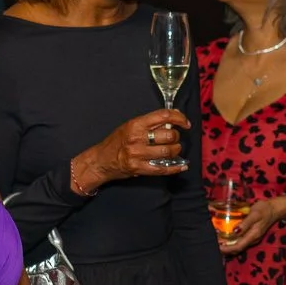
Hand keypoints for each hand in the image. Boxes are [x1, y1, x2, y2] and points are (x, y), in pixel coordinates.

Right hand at [75, 111, 191, 187]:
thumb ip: (149, 123)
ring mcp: (138, 154)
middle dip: (176, 137)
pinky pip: (163, 169)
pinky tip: (182, 166)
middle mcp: (137, 138)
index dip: (179, 118)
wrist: (100, 160)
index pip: (163, 116)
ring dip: (176, 151)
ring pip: (168, 151)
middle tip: (174, 139)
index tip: (185, 123)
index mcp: (136, 124)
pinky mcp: (139, 169)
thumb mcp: (130, 126)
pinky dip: (175, 168)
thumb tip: (171, 119)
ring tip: (174, 150)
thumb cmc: (116, 142)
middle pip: (169, 135)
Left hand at [218, 197, 285, 255]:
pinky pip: (240, 241)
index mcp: (253, 235)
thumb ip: (245, 223)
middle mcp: (252, 239)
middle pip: (237, 249)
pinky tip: (225, 237)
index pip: (238, 247)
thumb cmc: (264, 209)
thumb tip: (235, 231)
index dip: (227, 249)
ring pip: (238, 246)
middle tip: (213, 244)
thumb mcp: (255, 214)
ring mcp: (252, 238)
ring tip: (217, 241)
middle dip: (225, 249)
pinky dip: (232, 241)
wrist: (275, 209)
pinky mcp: (251, 235)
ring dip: (228, 246)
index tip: (217, 246)